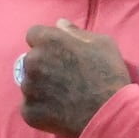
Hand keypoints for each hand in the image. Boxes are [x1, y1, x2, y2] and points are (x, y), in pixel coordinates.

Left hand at [17, 21, 133, 137]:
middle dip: (43, 66)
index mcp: (49, 41)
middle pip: (31, 60)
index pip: (34, 34)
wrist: (109, 114)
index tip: (58, 54)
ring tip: (64, 97)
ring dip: (41, 88)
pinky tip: (60, 111)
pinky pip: (30, 107)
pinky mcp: (28, 111)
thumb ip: (76, 32)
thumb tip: (59, 23)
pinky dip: (42, 109)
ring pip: (29, 84)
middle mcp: (33, 61)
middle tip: (65, 78)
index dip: (46, 44)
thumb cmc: (109, 75)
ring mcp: (28, 88)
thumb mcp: (102, 44)